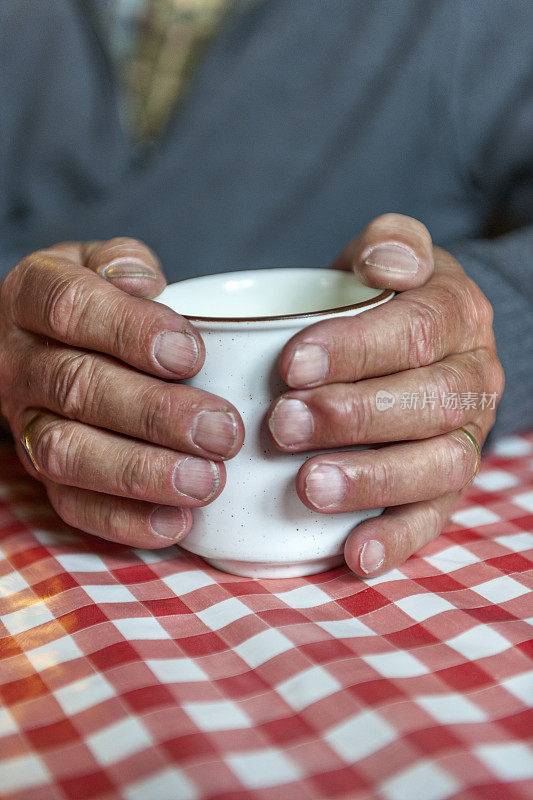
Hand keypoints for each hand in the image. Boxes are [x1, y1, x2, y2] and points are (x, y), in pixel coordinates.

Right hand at [0, 238, 243, 546]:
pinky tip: (177, 522)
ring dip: (141, 472)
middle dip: (155, 414)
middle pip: (77, 387)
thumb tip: (143, 282)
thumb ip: (123, 263)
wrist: (38, 345)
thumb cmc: (91, 302)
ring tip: (206, 482)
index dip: (131, 332)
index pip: (71, 308)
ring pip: (69, 452)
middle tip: (220, 431)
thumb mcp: (100, 263)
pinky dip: (124, 520)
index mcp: (33, 298)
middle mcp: (21, 362)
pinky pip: (71, 504)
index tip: (192, 355)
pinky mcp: (41, 473)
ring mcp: (26, 421)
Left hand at [267, 214, 503, 576]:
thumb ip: (390, 243)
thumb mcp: (387, 254)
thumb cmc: (384, 300)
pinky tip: (355, 555)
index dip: (356, 349)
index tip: (291, 363)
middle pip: (429, 402)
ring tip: (310, 486)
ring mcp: (466, 437)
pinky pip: (435, 516)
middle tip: (285, 424)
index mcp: (457, 316)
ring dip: (373, 479)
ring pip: (439, 465)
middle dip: (354, 417)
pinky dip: (398, 538)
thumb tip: (385, 266)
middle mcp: (473, 378)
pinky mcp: (448, 486)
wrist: (421, 341)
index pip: (416, 331)